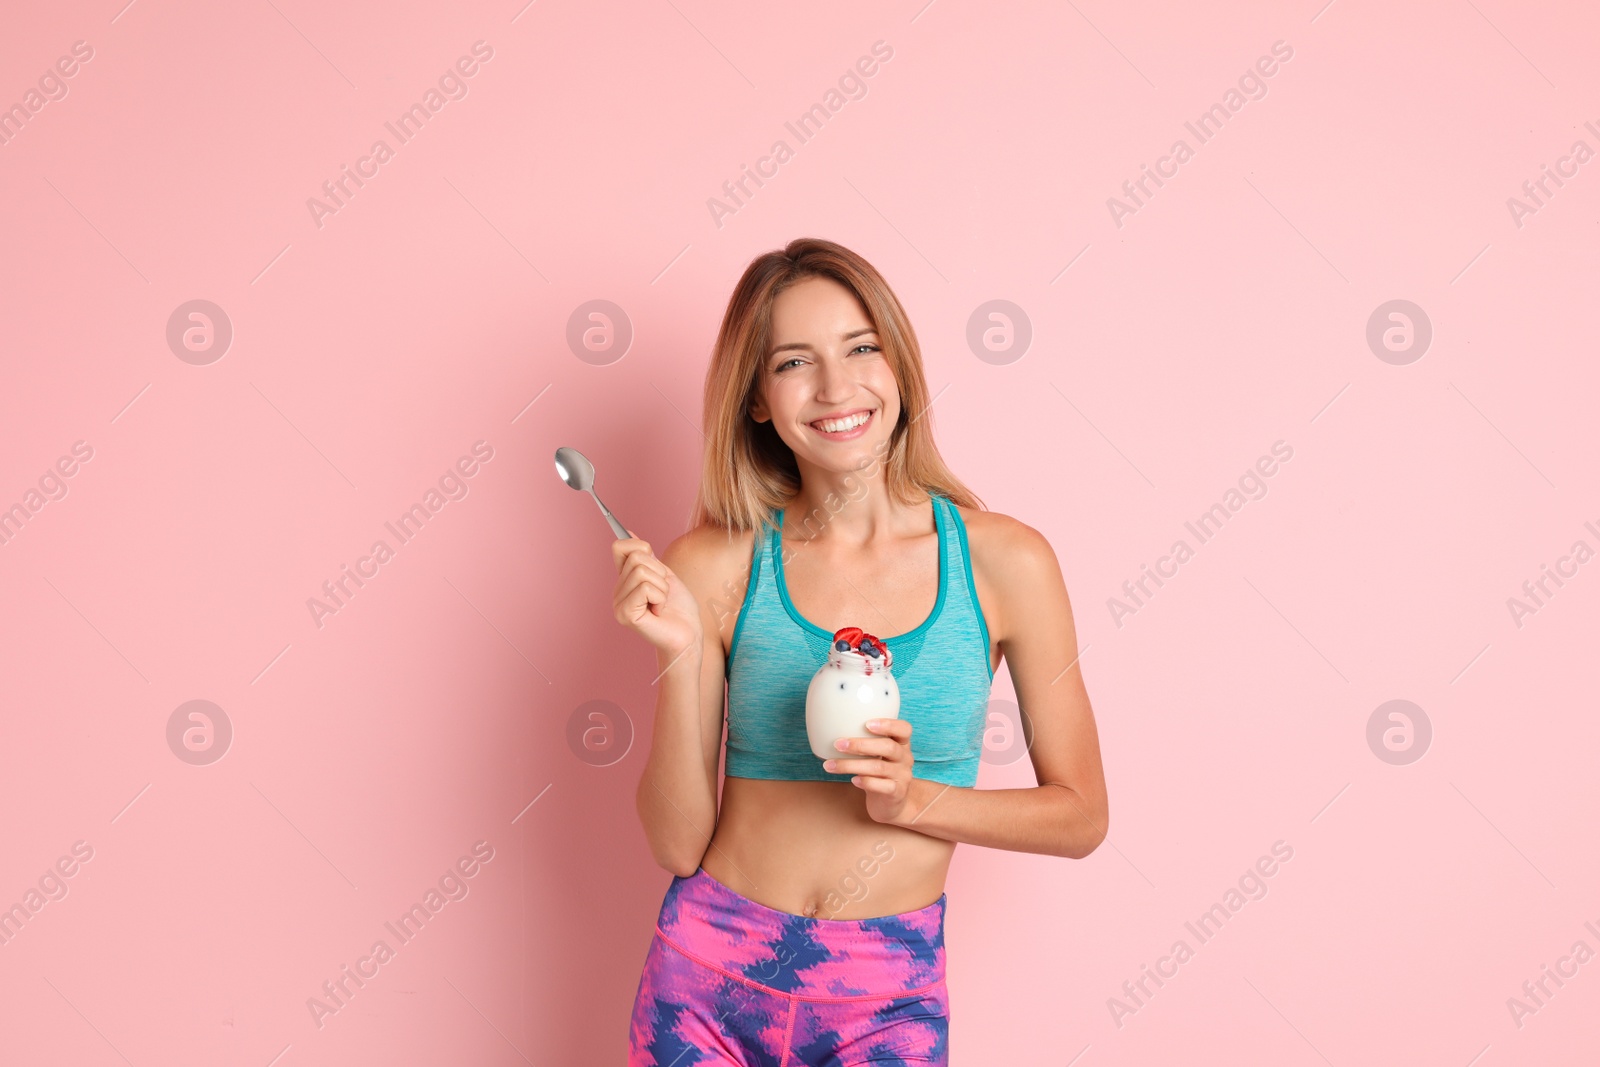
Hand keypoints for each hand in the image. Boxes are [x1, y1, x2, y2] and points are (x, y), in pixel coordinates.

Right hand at [611, 530, 702, 660]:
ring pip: (642, 572)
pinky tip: (658, 612)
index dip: (640, 547)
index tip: (654, 563)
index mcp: (624, 581)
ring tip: (661, 603)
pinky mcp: (625, 614)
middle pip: (636, 557)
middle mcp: (617, 592)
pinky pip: (645, 588)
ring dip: (661, 587)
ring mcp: (618, 604)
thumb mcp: (665, 574)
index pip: (620, 547)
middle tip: (662, 593)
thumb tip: (628, 532)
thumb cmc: (679, 608)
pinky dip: (660, 597)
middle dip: (659, 572)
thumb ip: (646, 557)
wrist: (689, 635)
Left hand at [823, 718, 914, 823]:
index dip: (888, 724)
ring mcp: (902, 776)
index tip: (867, 724)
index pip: (904, 729)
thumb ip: (865, 741)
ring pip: (879, 767)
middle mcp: (905, 758)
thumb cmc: (878, 772)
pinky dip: (866, 782)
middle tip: (838, 744)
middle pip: (888, 747)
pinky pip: (883, 786)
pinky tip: (853, 780)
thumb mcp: (876, 754)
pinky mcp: (897, 792)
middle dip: (860, 744)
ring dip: (852, 765)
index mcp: (902, 743)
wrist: (890, 802)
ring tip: (831, 765)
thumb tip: (832, 728)